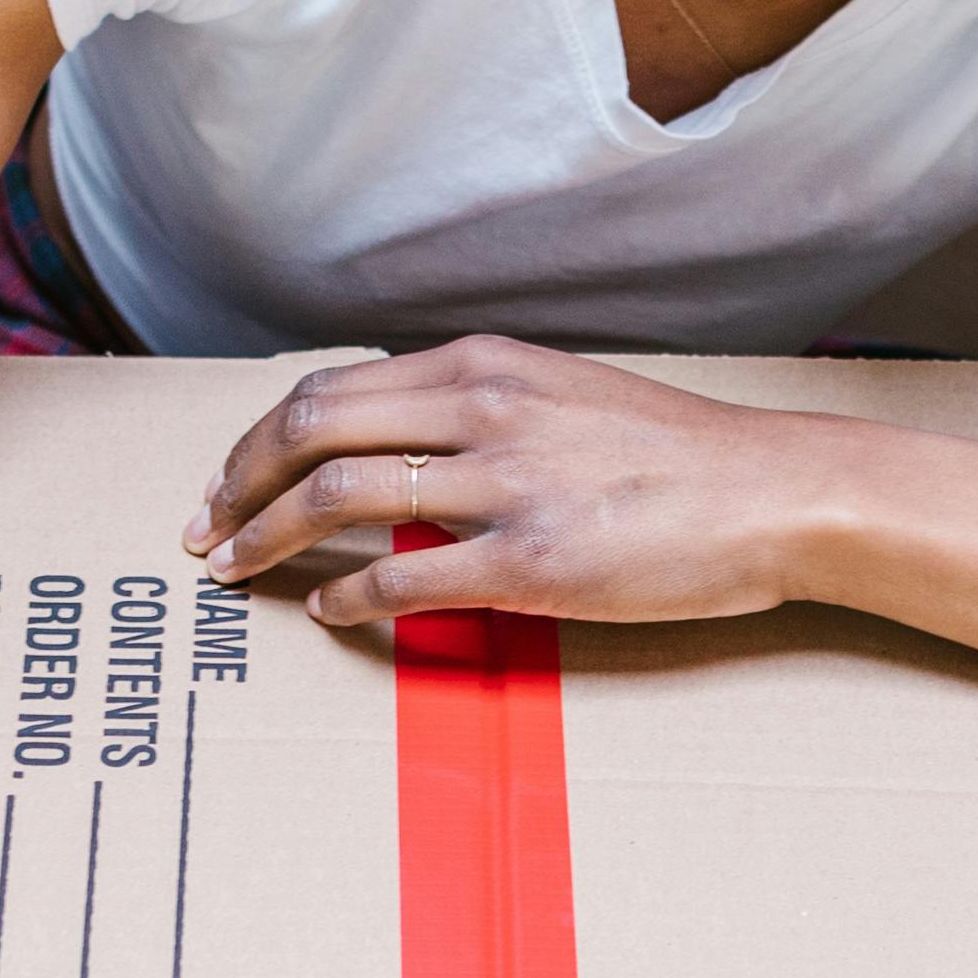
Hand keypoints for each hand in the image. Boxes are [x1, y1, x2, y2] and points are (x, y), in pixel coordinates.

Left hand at [188, 336, 832, 631]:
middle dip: (237, 482)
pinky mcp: (536, 561)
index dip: (259, 439)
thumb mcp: (563, 396)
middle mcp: (485, 408)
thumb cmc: (674, 455)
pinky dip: (347, 596)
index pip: (332, 389)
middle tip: (203, 530)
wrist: (774, 494)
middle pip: (311, 428)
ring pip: (341, 493)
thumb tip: (393, 446)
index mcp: (485, 365)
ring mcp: (508, 483)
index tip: (226, 481)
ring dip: (269, 537)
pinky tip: (328, 613)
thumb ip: (477, 410)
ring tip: (237, 572)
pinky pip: (406, 575)